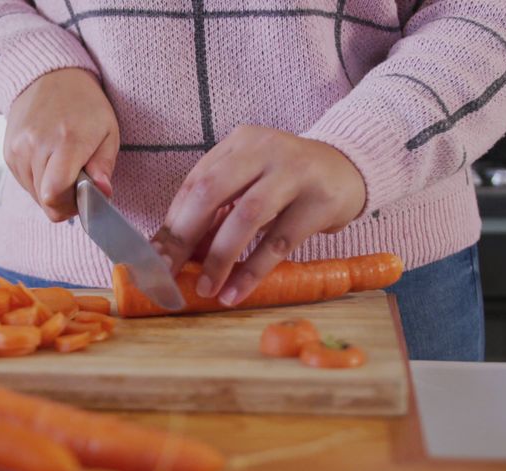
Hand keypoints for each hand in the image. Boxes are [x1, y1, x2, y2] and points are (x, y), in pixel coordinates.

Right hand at [4, 68, 119, 221]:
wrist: (50, 77)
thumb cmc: (84, 105)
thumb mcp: (108, 132)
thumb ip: (104, 166)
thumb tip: (103, 192)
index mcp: (66, 141)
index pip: (54, 196)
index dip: (70, 207)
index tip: (84, 197)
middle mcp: (36, 145)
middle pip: (45, 200)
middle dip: (65, 200)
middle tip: (78, 181)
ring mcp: (18, 149)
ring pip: (34, 195)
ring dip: (51, 190)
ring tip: (63, 167)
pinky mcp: (8, 153)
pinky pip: (24, 183)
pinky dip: (39, 181)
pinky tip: (49, 161)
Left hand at [152, 125, 366, 306]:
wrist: (351, 169)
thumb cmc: (289, 181)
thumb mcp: (252, 181)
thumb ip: (218, 207)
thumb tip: (175, 252)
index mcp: (240, 143)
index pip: (195, 182)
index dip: (172, 222)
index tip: (154, 257)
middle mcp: (264, 150)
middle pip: (212, 192)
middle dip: (184, 236)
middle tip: (168, 273)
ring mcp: (295, 173)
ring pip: (246, 216)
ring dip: (220, 257)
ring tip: (205, 289)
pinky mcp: (320, 202)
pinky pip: (279, 242)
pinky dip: (253, 270)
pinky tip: (236, 292)